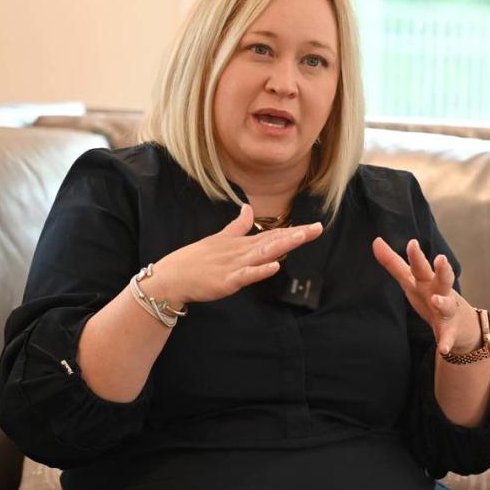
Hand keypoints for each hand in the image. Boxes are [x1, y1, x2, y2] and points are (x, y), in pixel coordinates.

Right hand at [144, 204, 322, 306]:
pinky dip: (260, 270)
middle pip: (274, 241)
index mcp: (242, 244)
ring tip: (301, 237)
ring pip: (263, 254)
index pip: (273, 235)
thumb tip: (248, 209)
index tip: (315, 226)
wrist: (171, 277)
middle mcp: (242, 252)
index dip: (295, 231)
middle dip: (296, 235)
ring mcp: (235, 266)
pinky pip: (246, 276)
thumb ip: (236, 226)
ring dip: (283, 245)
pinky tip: (275, 266)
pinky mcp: (227, 281)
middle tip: (318, 228)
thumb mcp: (219, 239)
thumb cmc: (195, 259)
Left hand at [372, 237, 481, 353]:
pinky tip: (442, 348)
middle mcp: (438, 292)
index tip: (412, 242)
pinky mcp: (449, 330)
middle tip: (441, 258)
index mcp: (427, 281)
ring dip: (442, 302)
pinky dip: (446, 342)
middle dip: (442, 269)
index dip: (416, 256)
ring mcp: (446, 311)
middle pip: (440, 279)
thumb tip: (376, 240)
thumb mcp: (411, 280)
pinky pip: (448, 337)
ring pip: (446, 305)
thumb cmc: (431, 295)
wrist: (459, 323)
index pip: (420, 266)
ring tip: (436, 300)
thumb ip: (393, 262)